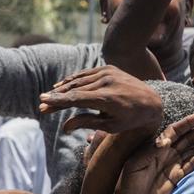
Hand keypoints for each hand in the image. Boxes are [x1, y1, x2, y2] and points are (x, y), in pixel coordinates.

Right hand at [39, 66, 163, 133]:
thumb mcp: (111, 126)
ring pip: (79, 80)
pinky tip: (62, 85)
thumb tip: (64, 126)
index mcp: (107, 98)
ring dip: (63, 88)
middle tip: (41, 104)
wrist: (152, 100)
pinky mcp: (109, 67)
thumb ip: (87, 123)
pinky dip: (74, 79)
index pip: (76, 99)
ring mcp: (108, 72)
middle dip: (57, 97)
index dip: (58, 101)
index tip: (43, 103)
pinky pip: (86, 74)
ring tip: (49, 96)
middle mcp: (107, 82)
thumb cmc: (131, 119)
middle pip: (74, 89)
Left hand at [110, 113, 193, 193]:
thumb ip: (150, 151)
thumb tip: (166, 141)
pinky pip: (193, 163)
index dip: (189, 123)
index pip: (176, 130)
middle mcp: (167, 152)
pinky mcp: (178, 176)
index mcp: (156, 147)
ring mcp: (173, 164)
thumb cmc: (128, 184)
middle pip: (189, 138)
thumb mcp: (135, 165)